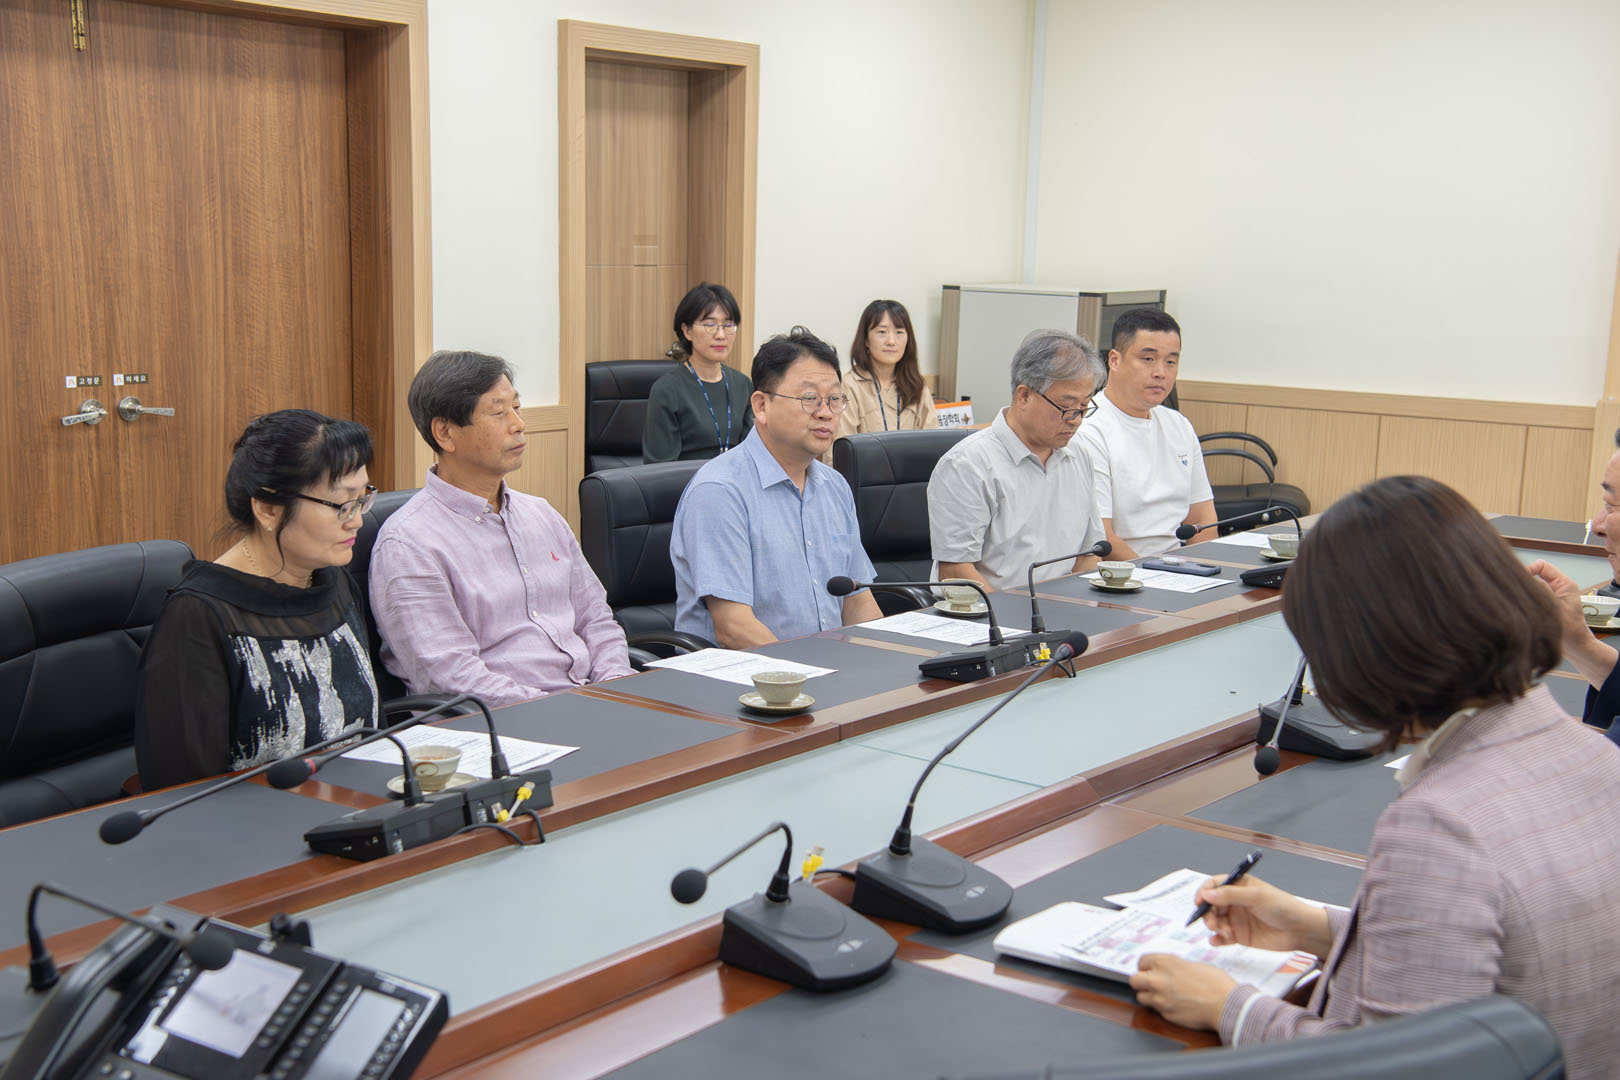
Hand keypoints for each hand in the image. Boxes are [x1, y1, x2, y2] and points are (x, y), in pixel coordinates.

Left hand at [1129, 954, 1234, 1030]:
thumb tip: (1166, 971)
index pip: (1141, 961)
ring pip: (1141, 998)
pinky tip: (1175, 1005)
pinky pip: (1157, 1010)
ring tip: (1162, 995)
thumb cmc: (1214, 982)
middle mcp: (1157, 980)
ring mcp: (1160, 999)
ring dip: (1149, 996)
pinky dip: (1162, 1008)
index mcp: (1164, 963)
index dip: (1147, 966)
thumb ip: (1173, 967)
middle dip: (1141, 981)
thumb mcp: (1191, 964)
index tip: (1150, 969)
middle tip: (1151, 982)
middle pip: (1134, 980)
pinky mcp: (1166, 1015)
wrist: (1225, 1004)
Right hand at [1195, 875, 1330, 955]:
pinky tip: (1217, 941)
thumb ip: (1230, 895)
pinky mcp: (1239, 935)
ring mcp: (1236, 919)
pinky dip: (1216, 939)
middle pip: (1211, 905)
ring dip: (1213, 927)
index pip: (1214, 885)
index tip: (1199, 902)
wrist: (1300, 930)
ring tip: (1225, 932)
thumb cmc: (1282, 906)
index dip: (1204, 892)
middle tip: (1213, 923)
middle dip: (1208, 913)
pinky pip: (1221, 937)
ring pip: (1214, 921)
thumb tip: (1207, 894)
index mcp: (1239, 886)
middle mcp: (1234, 902)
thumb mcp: (1256, 896)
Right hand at [1525, 559, 1592, 646]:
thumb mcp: (1553, 609)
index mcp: (1564, 584)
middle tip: (1516, 596)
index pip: (1541, 566)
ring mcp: (1550, 599)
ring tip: (1522, 609)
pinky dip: (1525, 605)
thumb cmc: (1571, 632)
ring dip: (1524, 598)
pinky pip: (1530, 600)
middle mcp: (1556, 588)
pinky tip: (1523, 614)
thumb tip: (1517, 583)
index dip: (1528, 570)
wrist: (1576, 650)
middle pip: (1533, 577)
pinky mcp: (1544, 608)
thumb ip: (1537, 593)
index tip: (1519, 582)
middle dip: (1523, 586)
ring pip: (1530, 590)